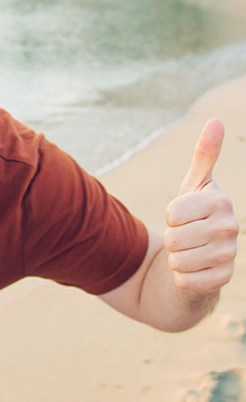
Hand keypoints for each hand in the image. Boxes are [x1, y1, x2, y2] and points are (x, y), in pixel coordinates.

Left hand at [164, 118, 238, 292]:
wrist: (201, 257)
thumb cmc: (194, 216)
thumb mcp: (195, 186)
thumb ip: (204, 156)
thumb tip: (216, 121)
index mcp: (221, 202)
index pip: (172, 213)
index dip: (170, 216)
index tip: (184, 216)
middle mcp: (231, 227)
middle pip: (173, 238)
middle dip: (172, 239)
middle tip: (186, 236)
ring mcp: (229, 255)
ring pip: (176, 260)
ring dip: (176, 258)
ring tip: (189, 251)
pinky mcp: (222, 280)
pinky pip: (183, 280)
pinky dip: (181, 278)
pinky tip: (194, 270)